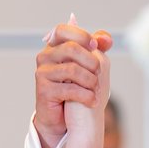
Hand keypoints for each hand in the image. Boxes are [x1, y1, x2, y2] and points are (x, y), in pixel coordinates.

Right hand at [31, 21, 111, 147]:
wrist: (62, 117)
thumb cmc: (75, 88)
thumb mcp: (88, 65)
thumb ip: (97, 49)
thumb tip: (106, 39)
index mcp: (54, 46)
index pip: (62, 30)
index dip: (81, 35)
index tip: (95, 46)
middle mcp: (45, 57)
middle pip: (71, 48)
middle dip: (91, 61)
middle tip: (99, 73)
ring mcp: (42, 73)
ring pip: (72, 70)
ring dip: (91, 81)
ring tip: (96, 90)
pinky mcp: (43, 90)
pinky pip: (70, 89)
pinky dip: (86, 96)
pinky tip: (91, 101)